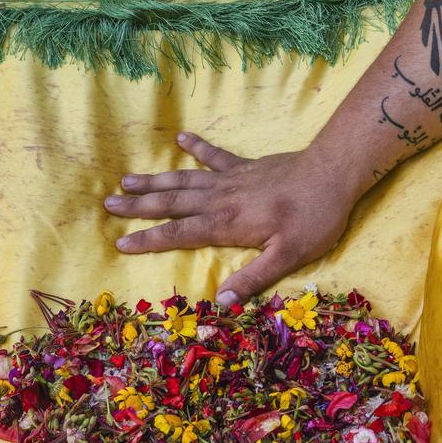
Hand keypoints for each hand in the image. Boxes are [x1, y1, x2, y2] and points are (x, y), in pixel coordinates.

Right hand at [104, 132, 361, 305]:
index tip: (121, 243)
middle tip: (108, 205)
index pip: (178, 234)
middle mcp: (220, 200)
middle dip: (139, 207)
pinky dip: (198, 148)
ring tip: (126, 180)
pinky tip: (182, 139)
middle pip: (171, 203)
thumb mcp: (287, 256)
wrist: (333, 173)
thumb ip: (253, 279)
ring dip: (155, 181)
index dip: (149, 240)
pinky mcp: (246, 166)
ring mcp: (231, 180)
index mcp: (225, 224)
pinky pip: (216, 156)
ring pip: (184, 180)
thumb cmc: (314, 218)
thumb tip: (221, 303)